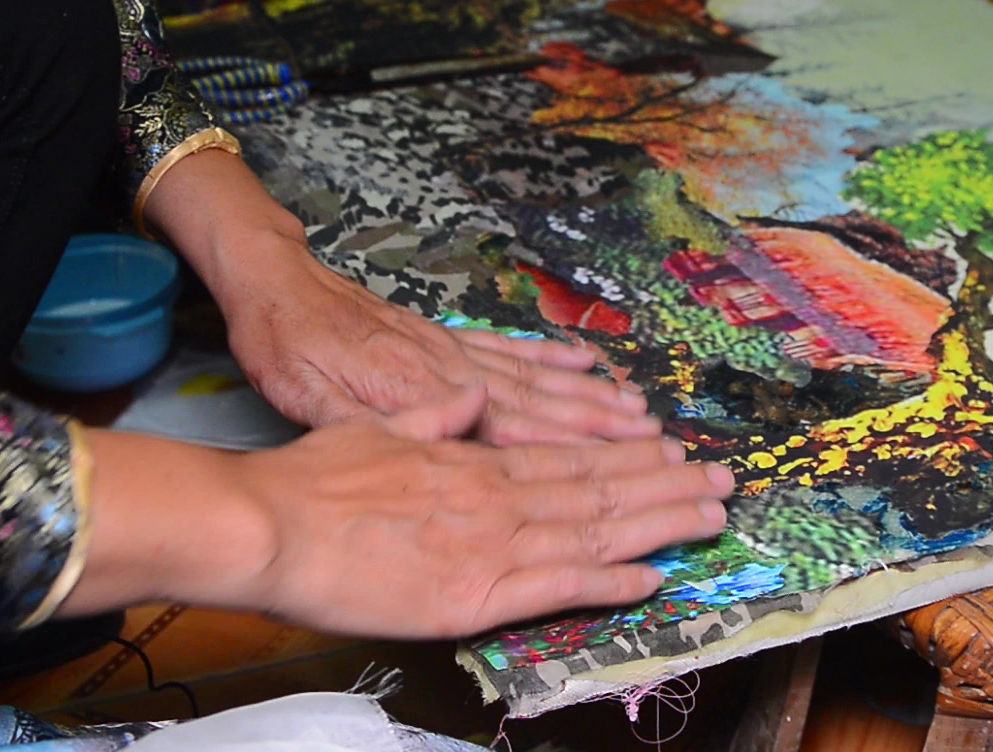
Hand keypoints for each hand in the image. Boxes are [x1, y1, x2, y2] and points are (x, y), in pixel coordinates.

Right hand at [65, 419, 734, 638]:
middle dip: (666, 484)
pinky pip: (557, 586)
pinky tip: (653, 578)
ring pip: (594, 530)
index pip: (569, 457)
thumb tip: (475, 398)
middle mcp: (496, 497)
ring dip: (658, 523)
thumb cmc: (310, 479)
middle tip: (724, 481)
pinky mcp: (474, 594)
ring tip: (711, 516)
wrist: (268, 523)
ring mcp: (490, 545)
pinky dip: (609, 581)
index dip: (628, 456)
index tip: (673, 451)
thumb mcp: (379, 429)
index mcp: (474, 461)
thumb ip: (436, 419)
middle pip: (599, 489)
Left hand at [142, 149, 659, 442]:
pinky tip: (588, 359)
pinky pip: (511, 347)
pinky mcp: (445, 334)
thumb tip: (448, 437)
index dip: (573, 447)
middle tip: (660, 445)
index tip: (623, 461)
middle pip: (543, 404)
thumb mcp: (313, 401)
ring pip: (537, 376)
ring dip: (592, 395)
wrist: (275, 283)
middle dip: (604, 428)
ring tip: (642, 411)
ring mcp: (454, 348)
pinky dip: (554, 354)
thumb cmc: (287, 350)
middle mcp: (453, 370)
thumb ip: (380, 426)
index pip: (513, 429)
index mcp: (424, 395)